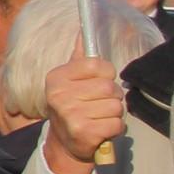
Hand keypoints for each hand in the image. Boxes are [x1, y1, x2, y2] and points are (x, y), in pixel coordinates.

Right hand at [40, 52, 126, 173]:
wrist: (64, 143)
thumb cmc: (73, 106)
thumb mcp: (70, 81)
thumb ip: (80, 58)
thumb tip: (83, 30)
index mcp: (56, 78)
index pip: (97, 65)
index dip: (106, 75)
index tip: (97, 83)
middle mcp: (59, 95)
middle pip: (109, 87)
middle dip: (112, 97)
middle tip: (99, 104)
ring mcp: (70, 115)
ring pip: (115, 106)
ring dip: (113, 114)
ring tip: (99, 117)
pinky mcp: (84, 133)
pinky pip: (117, 124)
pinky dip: (114, 128)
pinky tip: (101, 129)